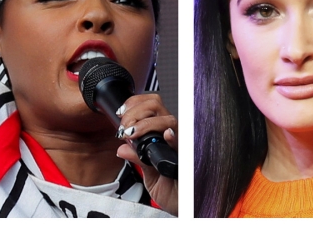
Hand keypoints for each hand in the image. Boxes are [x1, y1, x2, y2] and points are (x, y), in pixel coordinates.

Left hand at [114, 92, 177, 216]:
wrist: (184, 208)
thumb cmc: (172, 192)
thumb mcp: (149, 175)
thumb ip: (138, 159)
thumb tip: (122, 147)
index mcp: (162, 135)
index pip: (151, 106)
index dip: (135, 104)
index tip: (120, 114)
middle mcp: (174, 135)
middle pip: (157, 105)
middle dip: (136, 112)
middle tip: (125, 128)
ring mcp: (183, 143)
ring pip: (168, 120)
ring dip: (146, 123)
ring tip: (133, 134)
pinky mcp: (192, 157)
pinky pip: (184, 143)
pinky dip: (174, 137)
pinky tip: (166, 136)